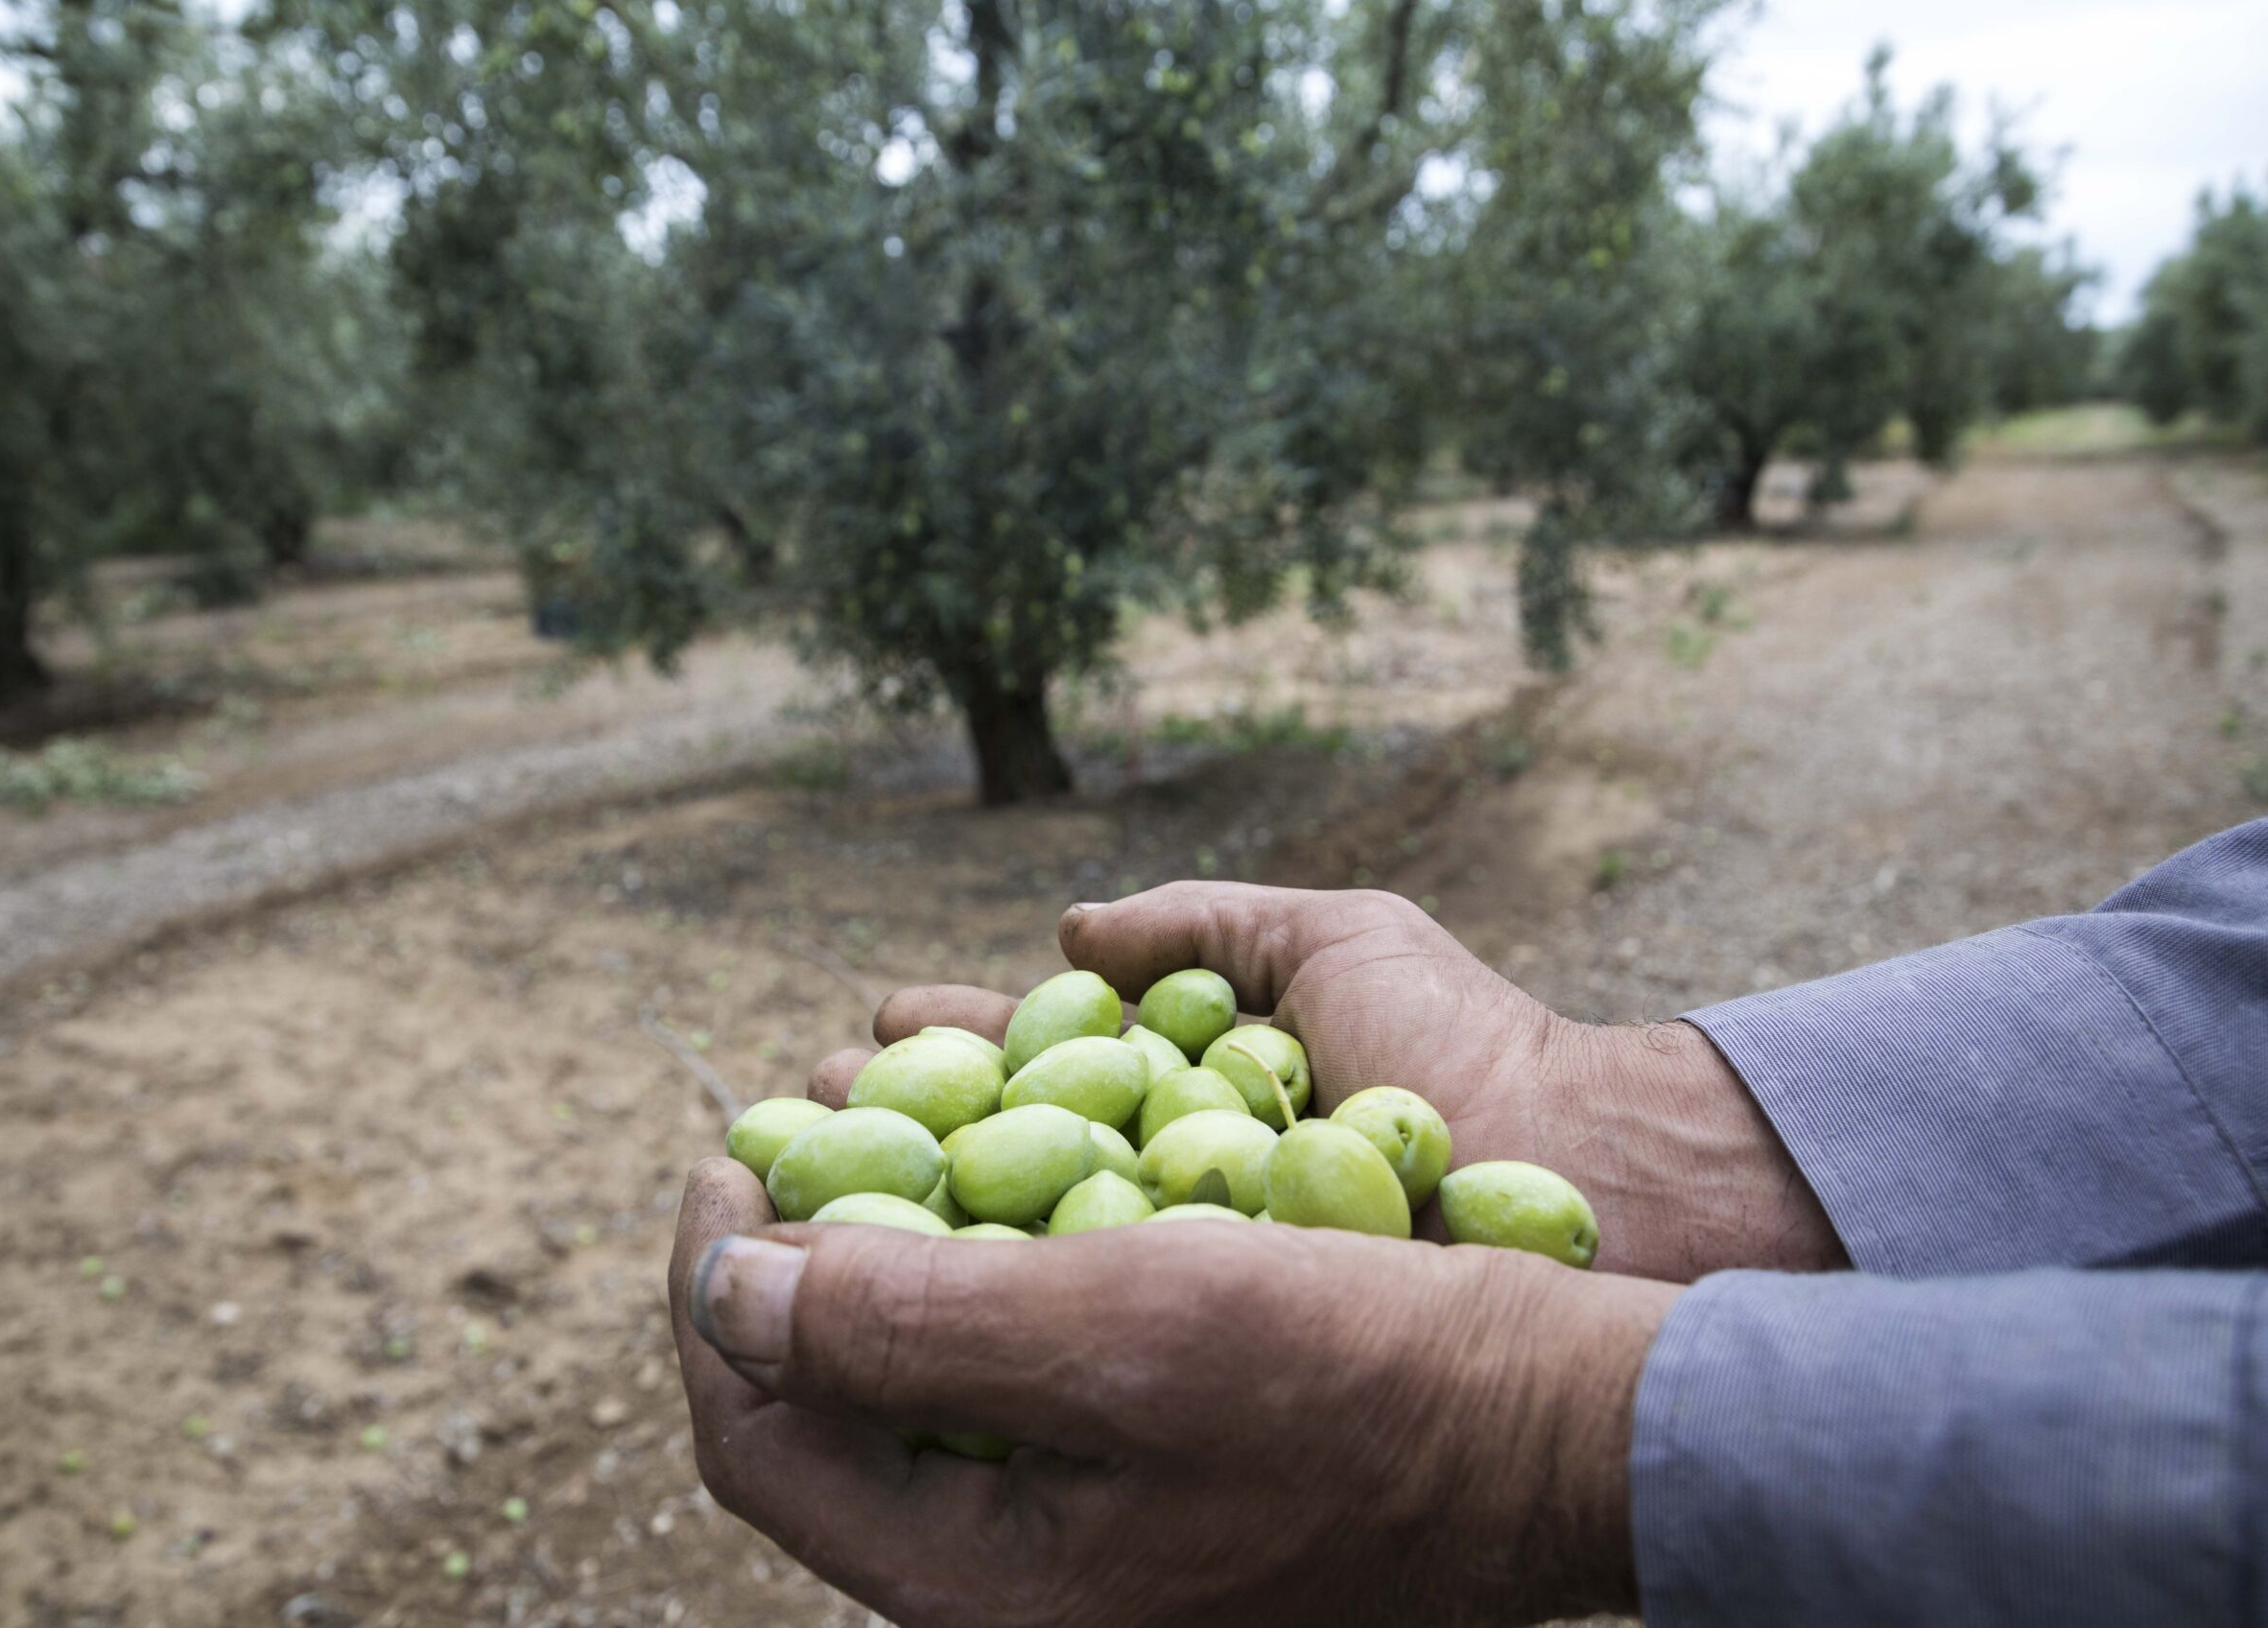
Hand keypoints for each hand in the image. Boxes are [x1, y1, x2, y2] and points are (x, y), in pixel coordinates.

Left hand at [671, 1158, 1680, 1627]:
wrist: (1572, 1429)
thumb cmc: (1369, 1379)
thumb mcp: (1128, 1332)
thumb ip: (903, 1326)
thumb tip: (724, 1291)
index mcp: (979, 1593)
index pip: (756, 1440)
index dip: (712, 1288)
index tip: (724, 1150)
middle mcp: (1016, 1590)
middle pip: (828, 1417)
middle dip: (797, 1258)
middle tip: (801, 1122)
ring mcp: (1087, 1546)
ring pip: (922, 1387)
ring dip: (891, 1250)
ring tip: (896, 1121)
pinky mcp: (1151, 1488)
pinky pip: (1022, 1379)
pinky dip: (993, 1270)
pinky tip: (1019, 1179)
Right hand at [816, 883, 1843, 1279]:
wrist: (1594, 1180)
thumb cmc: (1471, 1050)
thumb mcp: (1335, 946)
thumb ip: (1205, 923)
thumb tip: (1070, 930)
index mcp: (1180, 1102)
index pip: (1018, 1076)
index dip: (928, 1058)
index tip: (857, 1035)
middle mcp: (1163, 1200)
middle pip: (980, 1167)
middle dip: (879, 1136)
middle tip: (792, 1118)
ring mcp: (1184, 1283)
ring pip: (997, 1257)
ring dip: (893, 1221)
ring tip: (808, 1186)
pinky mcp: (1211, 1355)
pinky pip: (1065, 1332)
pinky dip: (973, 1304)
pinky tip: (896, 1288)